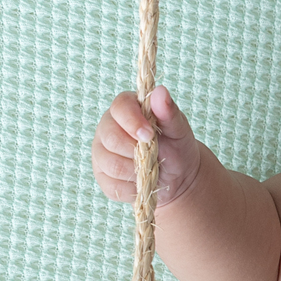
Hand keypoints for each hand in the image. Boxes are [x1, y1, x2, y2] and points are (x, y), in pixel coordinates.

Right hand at [92, 84, 201, 206]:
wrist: (176, 176)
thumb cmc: (176, 146)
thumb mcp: (178, 129)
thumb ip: (169, 112)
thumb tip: (161, 92)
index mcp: (126, 108)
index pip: (120, 108)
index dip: (133, 121)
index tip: (149, 135)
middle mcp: (108, 127)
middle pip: (111, 138)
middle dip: (136, 151)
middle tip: (154, 155)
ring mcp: (101, 151)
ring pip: (111, 164)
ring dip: (136, 171)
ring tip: (150, 168)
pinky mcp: (101, 175)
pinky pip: (112, 185)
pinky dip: (132, 188)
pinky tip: (142, 181)